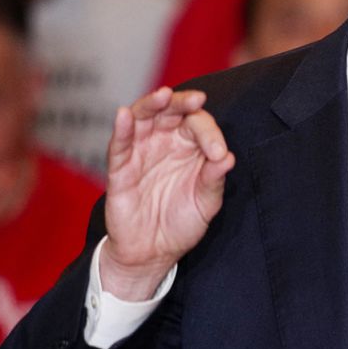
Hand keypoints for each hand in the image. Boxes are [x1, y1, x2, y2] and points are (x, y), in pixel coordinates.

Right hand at [103, 88, 234, 298]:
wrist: (153, 253)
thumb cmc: (181, 223)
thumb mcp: (205, 203)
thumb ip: (214, 180)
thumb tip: (228, 158)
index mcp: (188, 146)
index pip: (198, 125)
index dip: (210, 134)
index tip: (218, 154)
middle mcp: (164, 142)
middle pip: (170, 111)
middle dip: (182, 101)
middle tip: (197, 99)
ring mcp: (140, 152)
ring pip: (142, 118)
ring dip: (151, 104)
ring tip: (163, 95)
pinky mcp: (120, 169)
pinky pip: (119, 144)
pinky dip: (121, 128)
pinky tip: (124, 114)